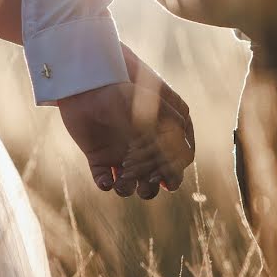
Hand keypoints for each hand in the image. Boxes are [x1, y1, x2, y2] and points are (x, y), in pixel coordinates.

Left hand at [57, 47, 193, 199]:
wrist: (90, 86)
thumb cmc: (125, 94)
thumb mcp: (153, 110)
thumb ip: (171, 130)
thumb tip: (185, 155)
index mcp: (156, 141)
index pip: (171, 167)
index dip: (170, 175)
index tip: (161, 175)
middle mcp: (140, 152)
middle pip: (151, 182)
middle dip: (149, 188)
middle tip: (144, 183)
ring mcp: (118, 156)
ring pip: (128, 185)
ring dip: (127, 190)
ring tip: (122, 184)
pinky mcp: (97, 158)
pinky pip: (103, 180)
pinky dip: (105, 184)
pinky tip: (106, 181)